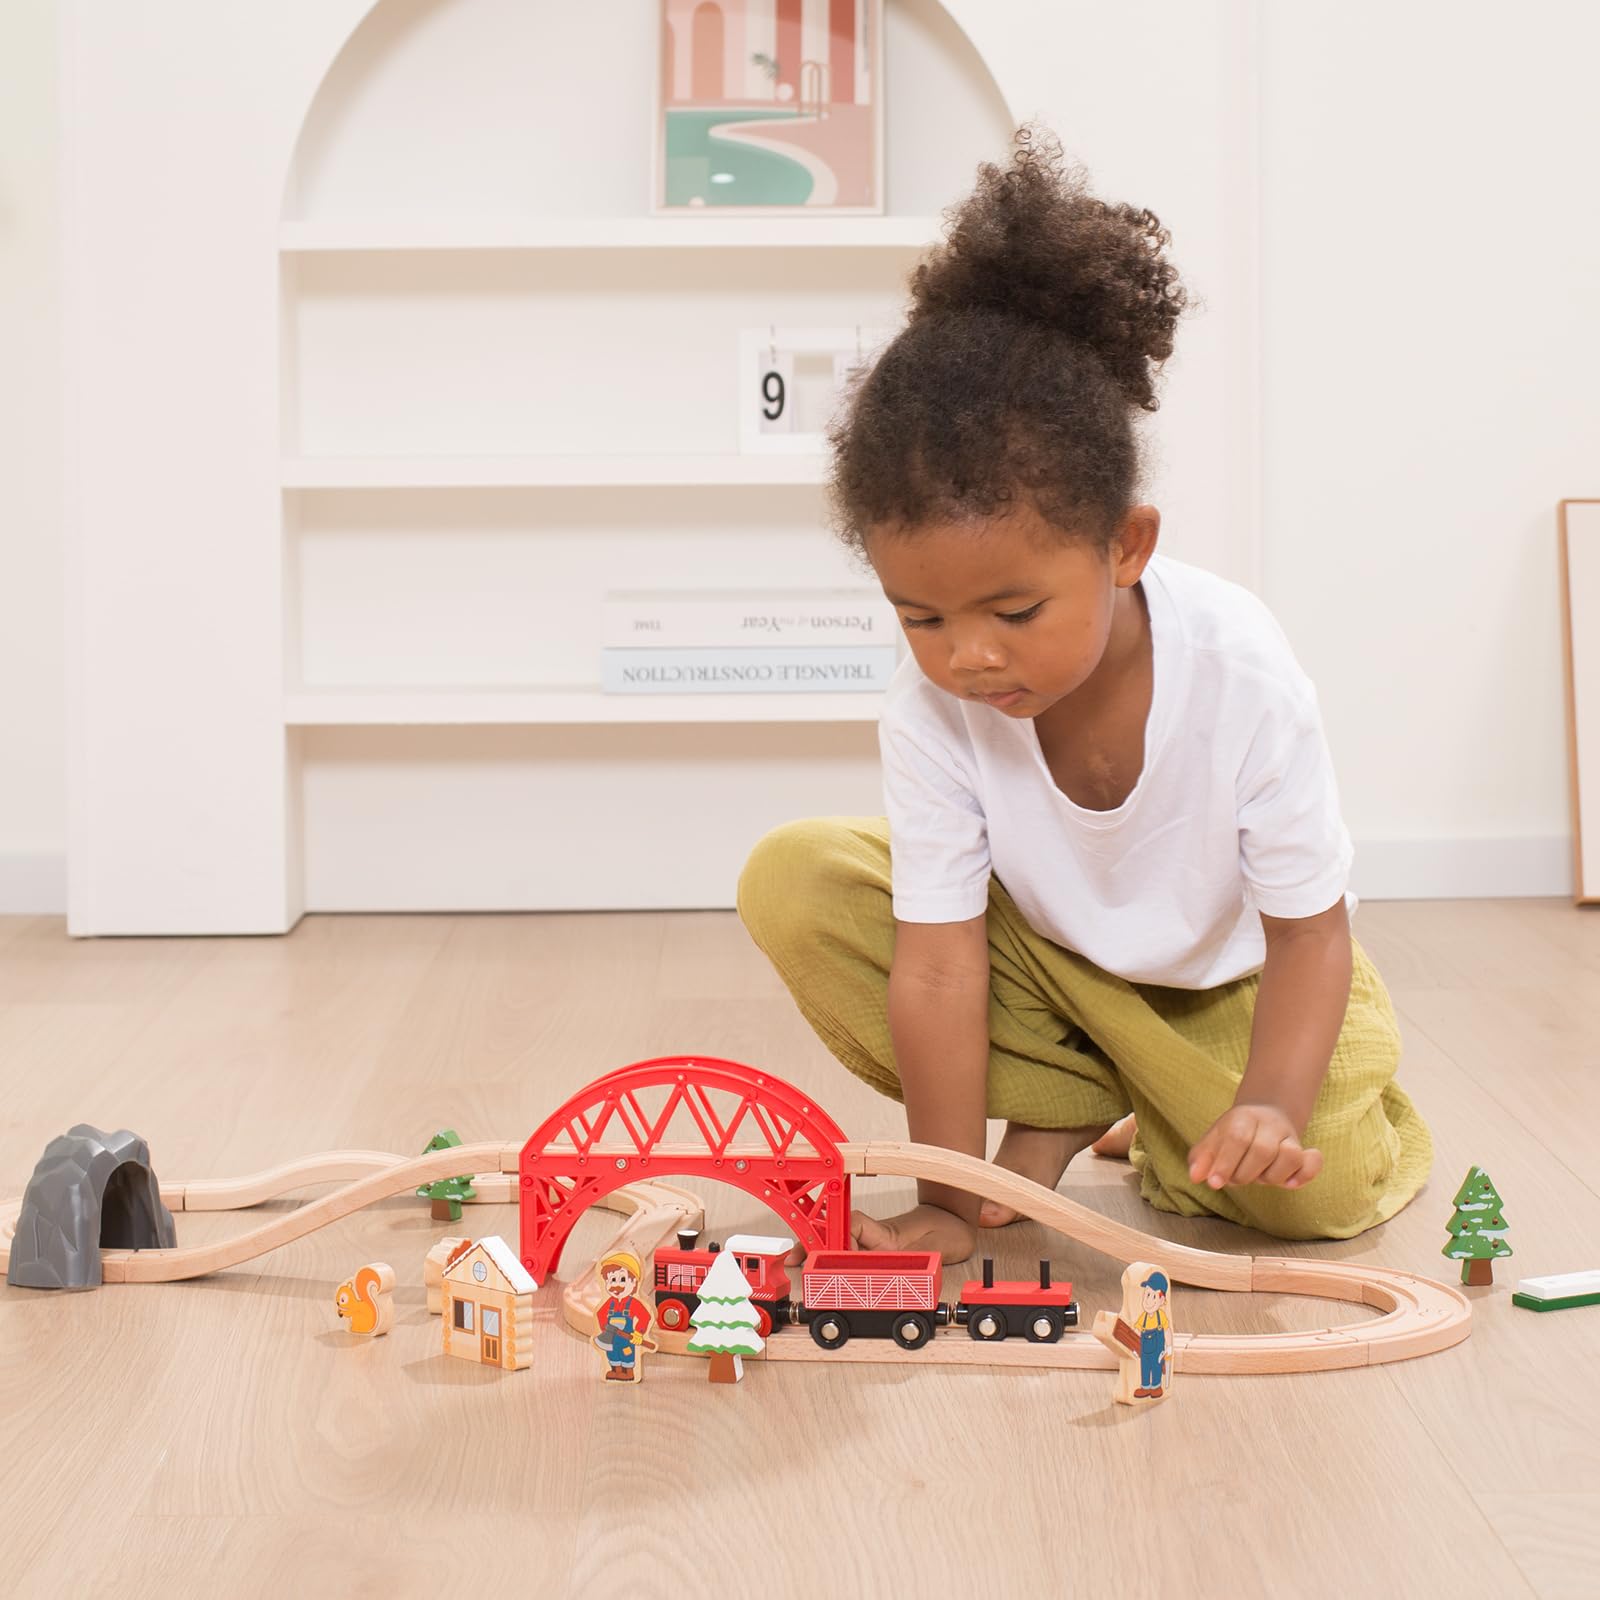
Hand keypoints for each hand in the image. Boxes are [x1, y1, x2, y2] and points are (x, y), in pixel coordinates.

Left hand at [1187, 1103, 1322, 1190]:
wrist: (1264, 1116)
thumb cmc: (1233, 1134)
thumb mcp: (1212, 1141)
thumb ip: (1201, 1158)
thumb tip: (1195, 1177)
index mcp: (1243, 1117)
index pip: (1237, 1139)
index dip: (1225, 1163)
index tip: (1214, 1183)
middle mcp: (1270, 1125)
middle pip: (1263, 1150)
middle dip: (1245, 1174)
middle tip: (1236, 1179)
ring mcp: (1290, 1139)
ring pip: (1290, 1155)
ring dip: (1272, 1176)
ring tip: (1260, 1176)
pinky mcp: (1305, 1154)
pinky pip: (1313, 1163)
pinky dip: (1305, 1174)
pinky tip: (1290, 1183)